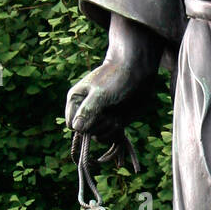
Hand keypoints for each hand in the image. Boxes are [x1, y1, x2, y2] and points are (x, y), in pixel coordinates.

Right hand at [65, 13, 162, 138]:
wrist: (138, 73)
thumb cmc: (117, 78)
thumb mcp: (101, 94)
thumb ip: (88, 111)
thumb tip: (76, 128)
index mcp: (76, 100)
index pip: (72, 125)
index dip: (84, 124)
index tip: (96, 113)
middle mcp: (84, 111)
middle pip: (86, 132)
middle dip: (100, 124)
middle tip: (109, 108)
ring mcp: (98, 118)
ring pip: (98, 136)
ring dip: (109, 127)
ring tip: (116, 111)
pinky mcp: (110, 122)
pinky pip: (108, 137)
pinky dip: (115, 131)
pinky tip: (120, 120)